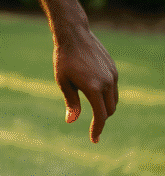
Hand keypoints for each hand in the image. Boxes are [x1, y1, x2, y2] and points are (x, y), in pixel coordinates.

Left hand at [53, 27, 118, 142]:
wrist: (74, 35)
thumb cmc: (64, 59)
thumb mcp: (63, 81)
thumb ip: (70, 101)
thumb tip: (71, 121)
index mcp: (93, 87)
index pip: (100, 116)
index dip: (97, 129)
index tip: (94, 140)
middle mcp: (106, 83)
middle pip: (109, 110)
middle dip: (102, 119)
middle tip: (93, 127)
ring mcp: (112, 75)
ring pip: (114, 100)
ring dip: (106, 108)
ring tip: (95, 112)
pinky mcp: (114, 69)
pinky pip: (114, 89)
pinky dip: (108, 96)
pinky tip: (97, 95)